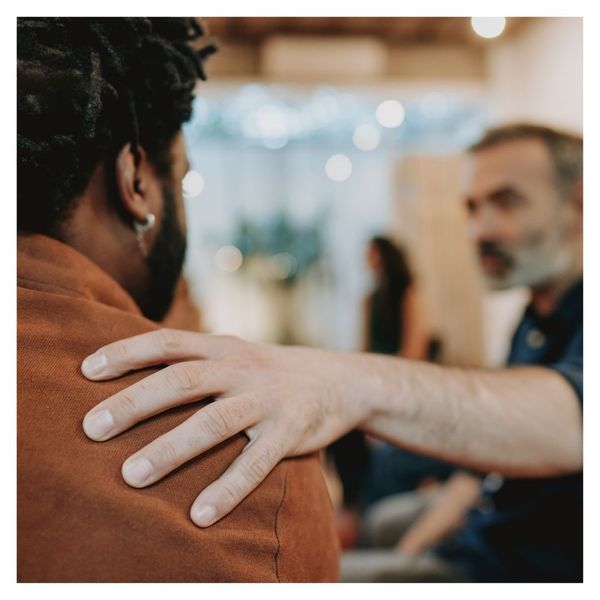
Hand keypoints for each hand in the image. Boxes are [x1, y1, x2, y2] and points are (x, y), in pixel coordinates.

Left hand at [81, 330, 370, 526]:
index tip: (86, 371)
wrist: (339, 379)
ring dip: (171, 448)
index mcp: (224, 347)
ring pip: (214, 422)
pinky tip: (200, 515)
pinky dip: (228, 489)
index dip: (127, 352)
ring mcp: (267, 399)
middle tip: (92, 428)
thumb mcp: (236, 353)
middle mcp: (242, 368)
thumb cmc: (271, 373)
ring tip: (131, 476)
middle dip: (135, 403)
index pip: (169, 341)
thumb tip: (135, 376)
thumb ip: (197, 360)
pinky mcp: (290, 431)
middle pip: (183, 379)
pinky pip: (256, 463)